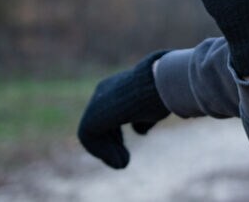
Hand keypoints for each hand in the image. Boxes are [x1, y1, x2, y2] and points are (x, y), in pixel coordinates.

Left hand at [77, 51, 169, 168]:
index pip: (109, 113)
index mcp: (115, 88)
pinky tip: (121, 161)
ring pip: (92, 133)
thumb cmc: (160, 94)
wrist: (157, 85)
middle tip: (124, 160)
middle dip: (110, 143)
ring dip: (107, 152)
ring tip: (123, 163)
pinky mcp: (92, 117)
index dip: (115, 134)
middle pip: (99, 124)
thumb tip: (140, 132)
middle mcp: (102, 93)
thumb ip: (142, 119)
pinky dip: (103, 153)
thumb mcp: (152, 108)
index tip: (126, 147)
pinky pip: (88, 138)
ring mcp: (95, 104)